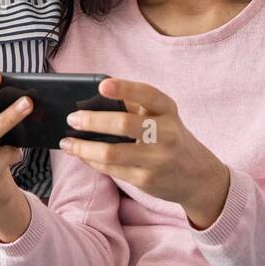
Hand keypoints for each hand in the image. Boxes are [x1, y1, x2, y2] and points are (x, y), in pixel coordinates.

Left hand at [60, 77, 229, 228]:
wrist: (197, 176)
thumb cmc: (170, 137)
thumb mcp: (162, 117)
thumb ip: (135, 107)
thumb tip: (91, 103)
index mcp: (167, 110)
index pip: (148, 94)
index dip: (125, 89)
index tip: (102, 85)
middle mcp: (165, 133)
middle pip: (124, 125)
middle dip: (92, 121)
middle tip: (71, 118)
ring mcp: (156, 159)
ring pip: (111, 153)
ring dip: (83, 147)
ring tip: (67, 142)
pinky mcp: (146, 180)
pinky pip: (111, 169)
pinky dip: (91, 160)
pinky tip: (81, 154)